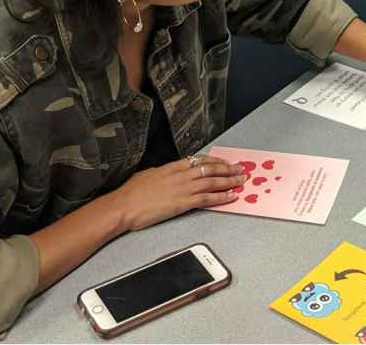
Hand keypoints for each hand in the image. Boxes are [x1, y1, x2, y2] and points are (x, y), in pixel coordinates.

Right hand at [108, 155, 244, 232]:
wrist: (124, 206)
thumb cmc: (131, 192)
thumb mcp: (147, 175)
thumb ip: (161, 173)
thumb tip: (166, 173)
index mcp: (172, 167)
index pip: (199, 160)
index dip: (215, 161)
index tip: (225, 162)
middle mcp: (181, 175)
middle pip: (210, 169)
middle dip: (227, 169)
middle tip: (240, 169)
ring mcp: (183, 188)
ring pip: (212, 182)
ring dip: (229, 181)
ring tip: (241, 181)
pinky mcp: (183, 203)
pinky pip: (207, 199)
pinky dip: (221, 197)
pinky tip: (231, 196)